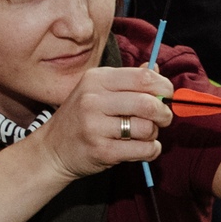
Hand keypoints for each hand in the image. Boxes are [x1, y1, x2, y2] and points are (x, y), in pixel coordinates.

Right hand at [31, 66, 172, 180]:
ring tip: (145, 135)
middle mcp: (94, 99)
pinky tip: (144, 148)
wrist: (52, 149)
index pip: (142, 77)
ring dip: (154, 134)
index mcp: (97, 79)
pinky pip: (142, 149)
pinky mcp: (101, 150)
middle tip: (163, 119)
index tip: (168, 95)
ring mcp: (95, 126)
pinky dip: (151, 150)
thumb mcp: (97, 91)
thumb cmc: (81, 118)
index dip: (164, 86)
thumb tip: (157, 71)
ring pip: (146, 128)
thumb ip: (127, 80)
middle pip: (148, 103)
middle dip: (164, 113)